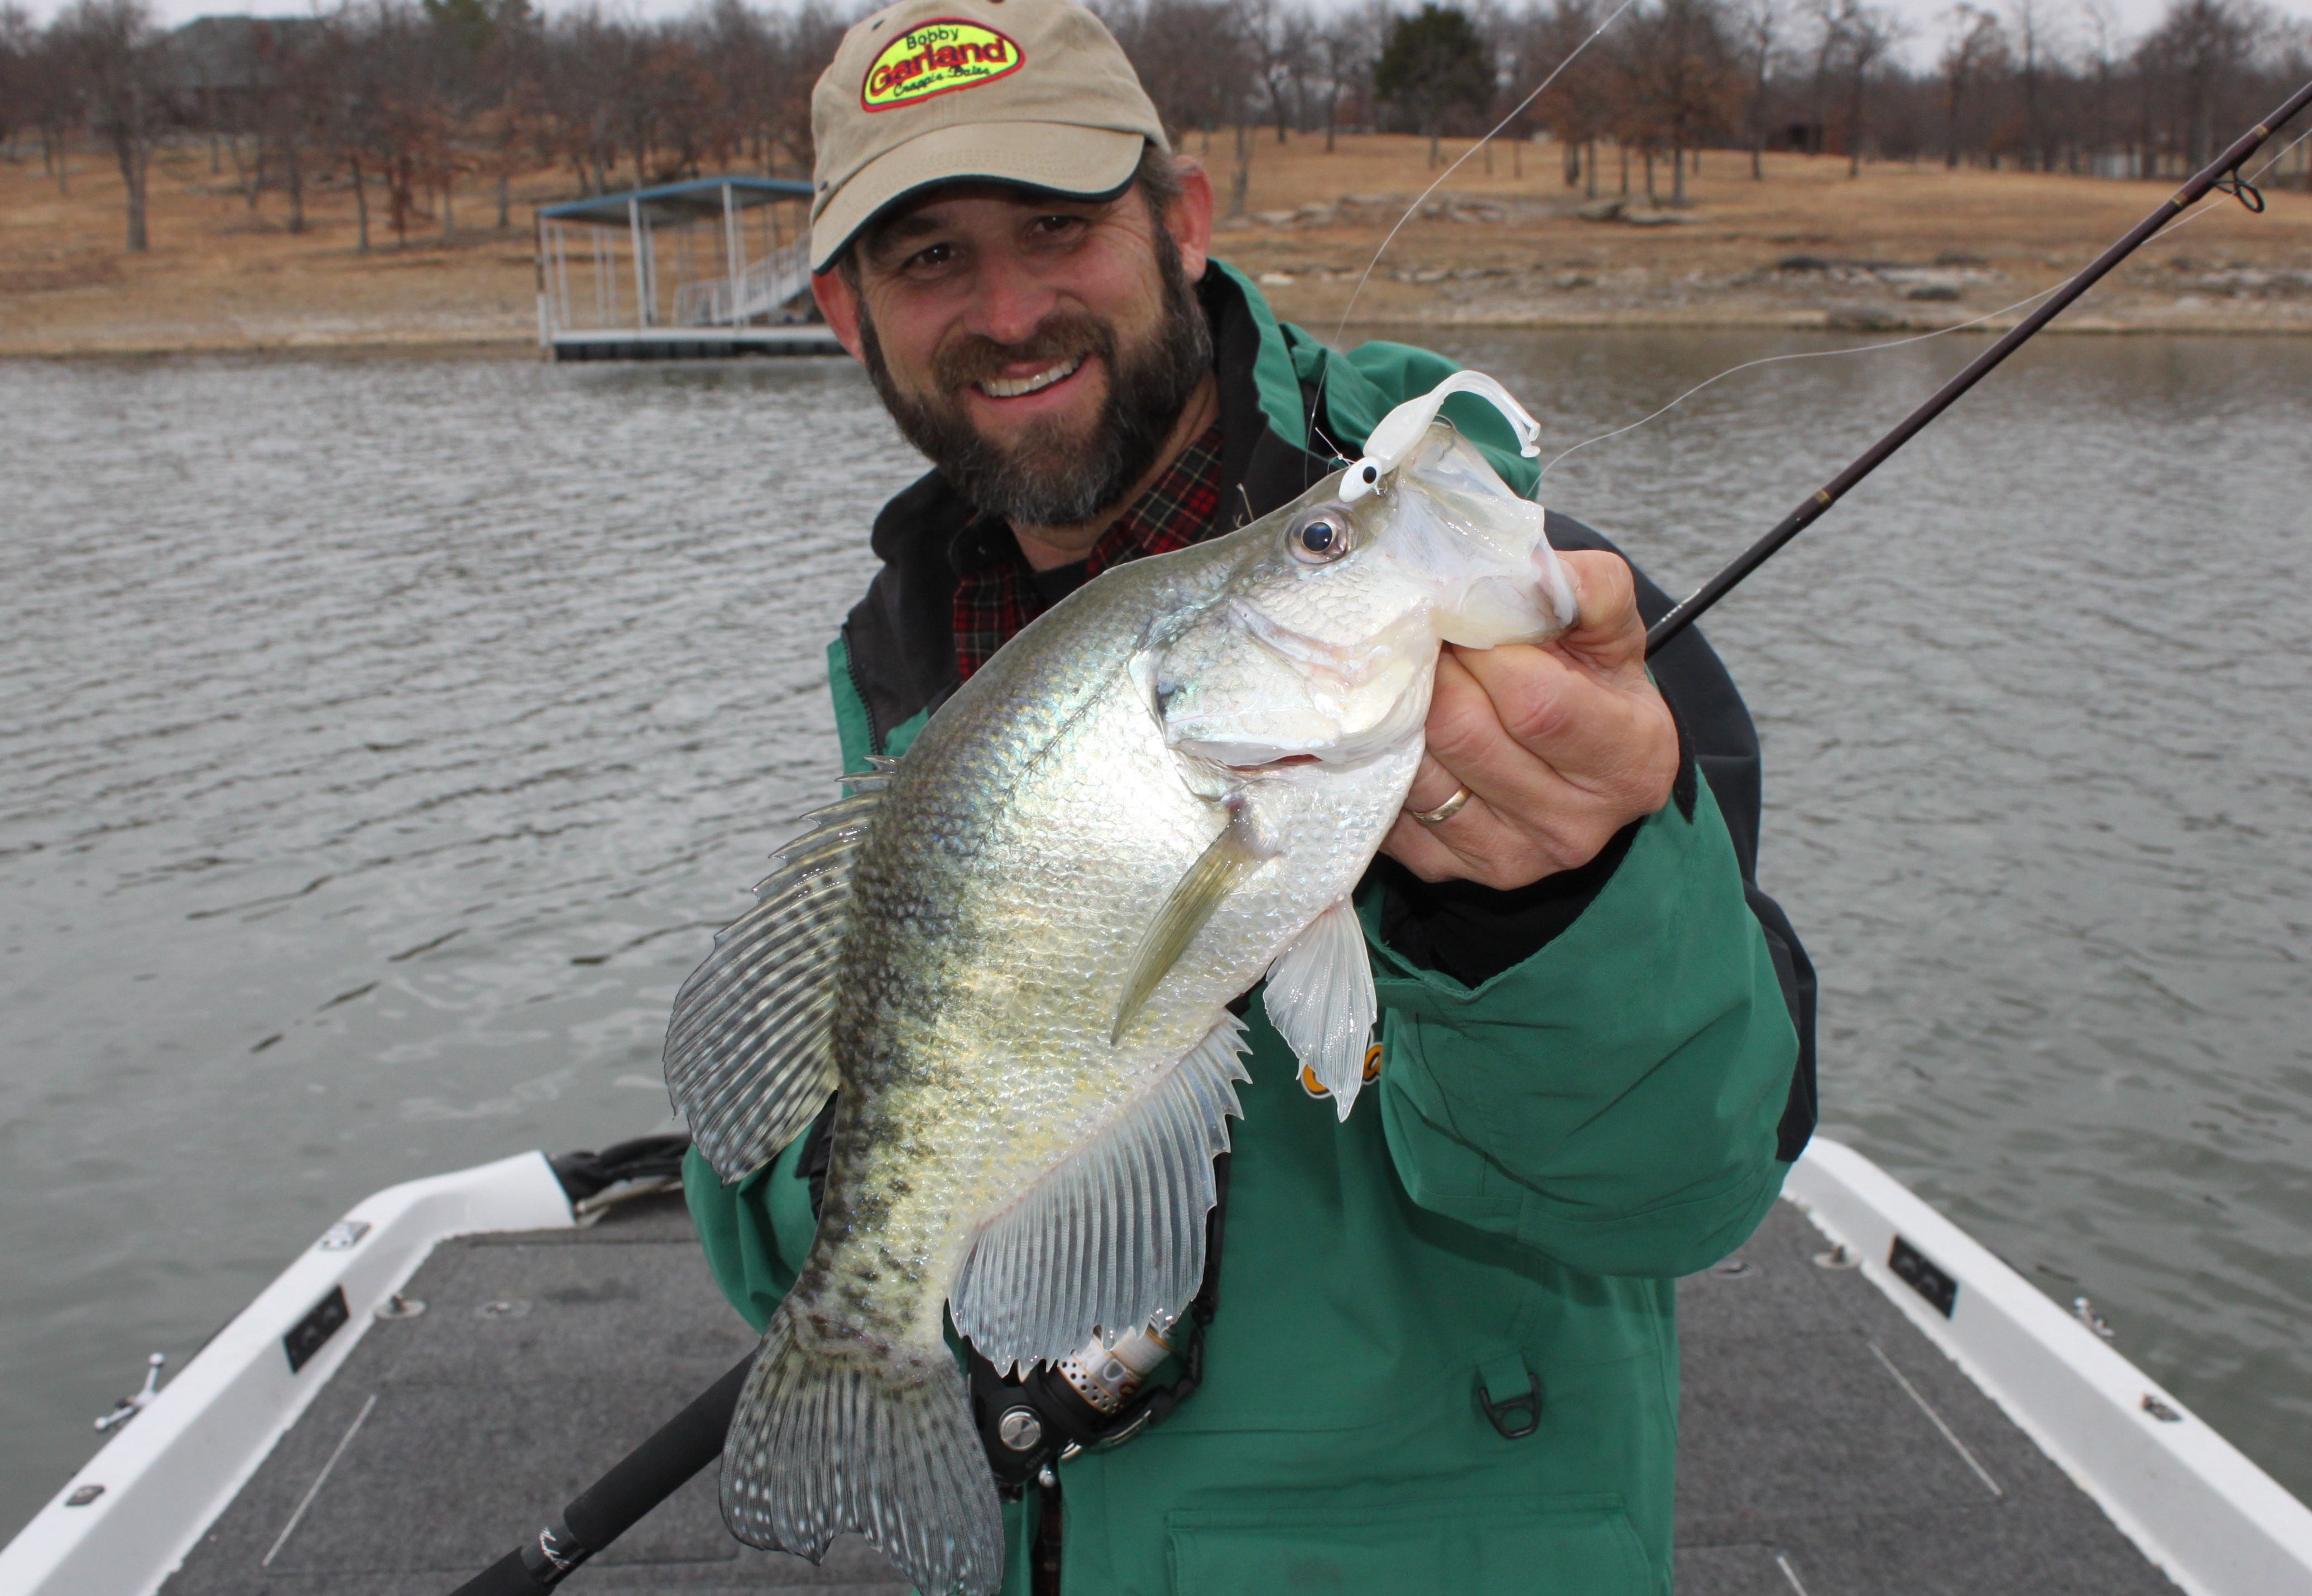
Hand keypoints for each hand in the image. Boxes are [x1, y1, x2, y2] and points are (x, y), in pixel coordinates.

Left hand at [1380, 551, 1678, 890]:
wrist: (1576, 763)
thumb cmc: (1591, 684)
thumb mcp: (1609, 628)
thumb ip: (1581, 590)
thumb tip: (1518, 569)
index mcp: (1629, 762)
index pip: (1534, 701)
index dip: (1483, 645)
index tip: (1459, 609)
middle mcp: (1573, 826)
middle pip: (1464, 731)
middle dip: (1434, 668)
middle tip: (1424, 632)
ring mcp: (1508, 858)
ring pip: (1417, 766)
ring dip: (1398, 708)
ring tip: (1409, 673)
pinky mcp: (1446, 870)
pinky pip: (1389, 800)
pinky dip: (1380, 754)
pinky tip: (1394, 724)